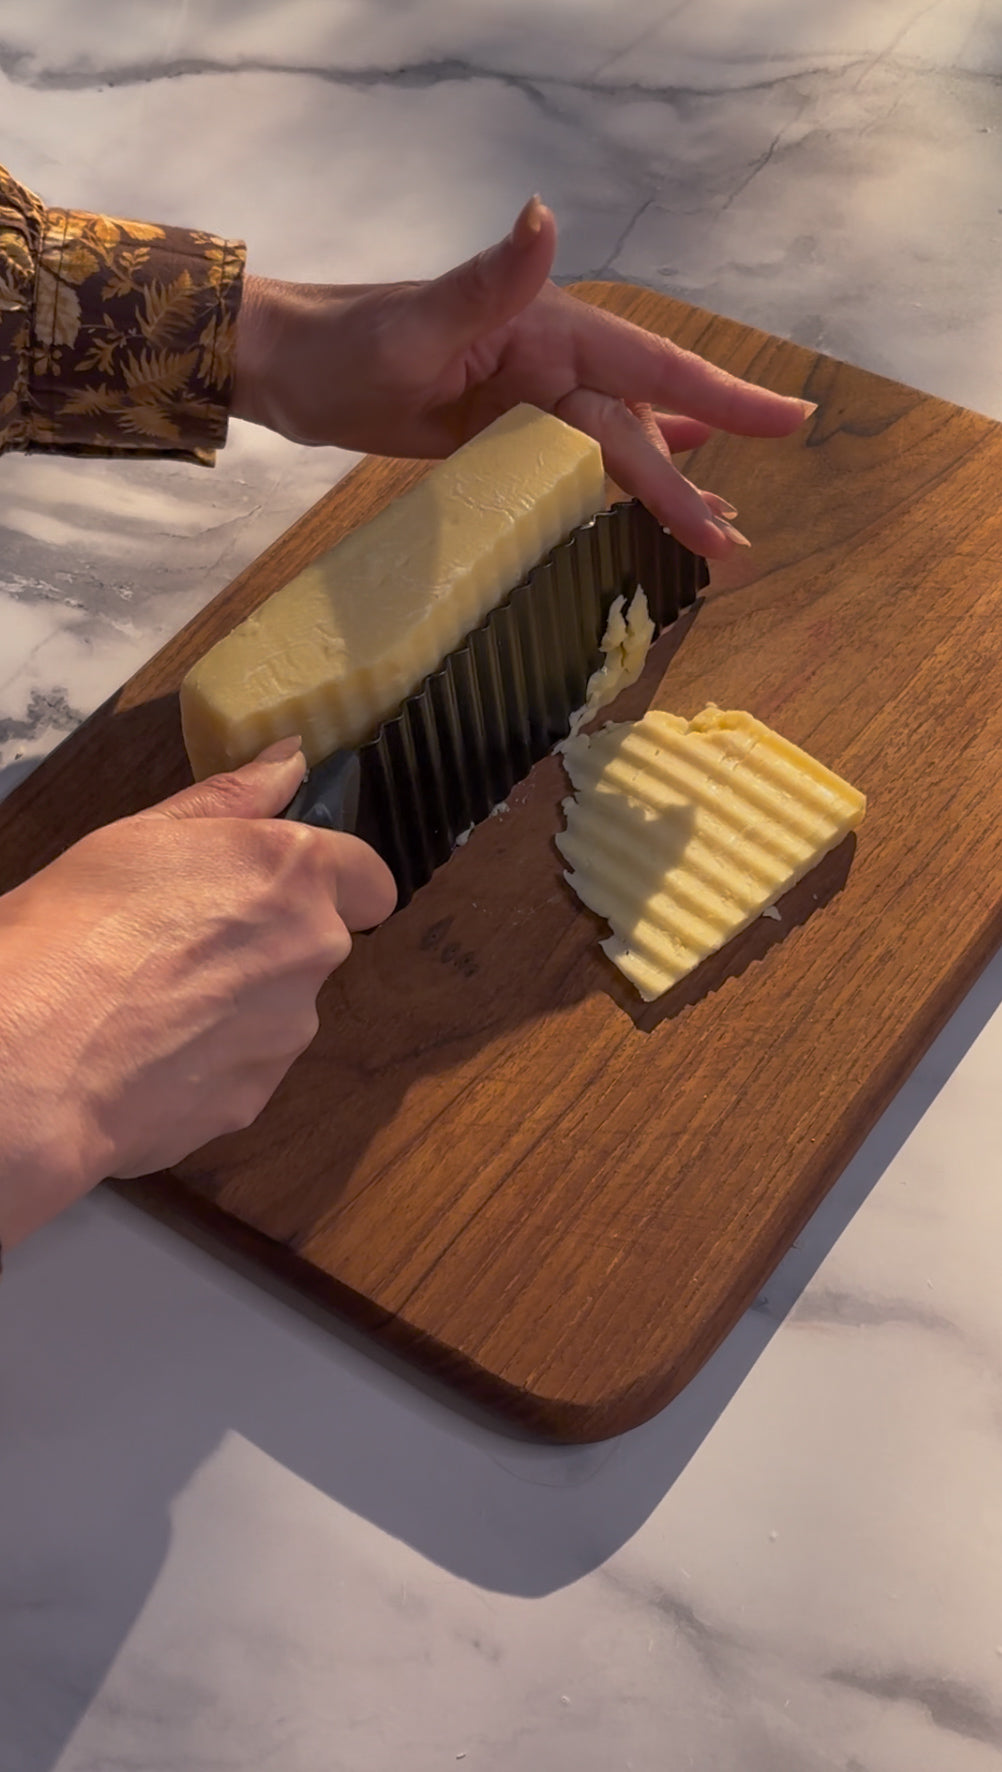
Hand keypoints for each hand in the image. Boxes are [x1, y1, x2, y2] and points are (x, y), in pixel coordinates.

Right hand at [0, 739, 395, 1246]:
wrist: (32, 1056)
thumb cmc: (74, 929)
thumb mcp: (143, 835)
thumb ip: (233, 798)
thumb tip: (290, 761)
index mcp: (293, 874)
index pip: (371, 879)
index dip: (336, 882)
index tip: (284, 888)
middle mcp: (312, 951)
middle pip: (317, 944)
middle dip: (268, 942)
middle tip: (182, 942)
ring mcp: (288, 1032)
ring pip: (281, 1010)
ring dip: (238, 1004)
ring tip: (152, 1002)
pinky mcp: (257, 1098)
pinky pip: (245, 1068)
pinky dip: (210, 1061)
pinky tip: (147, 1051)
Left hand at [233, 196, 813, 559]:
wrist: (291, 368)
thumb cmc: (344, 346)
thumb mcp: (415, 322)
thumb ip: (487, 283)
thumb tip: (542, 220)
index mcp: (548, 333)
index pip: (652, 370)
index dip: (725, 398)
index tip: (789, 421)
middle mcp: (554, 363)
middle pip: (642, 428)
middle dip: (690, 485)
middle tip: (734, 545)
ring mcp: (533, 399)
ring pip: (621, 445)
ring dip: (670, 485)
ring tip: (719, 534)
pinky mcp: (508, 432)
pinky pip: (582, 457)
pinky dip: (626, 472)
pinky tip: (669, 482)